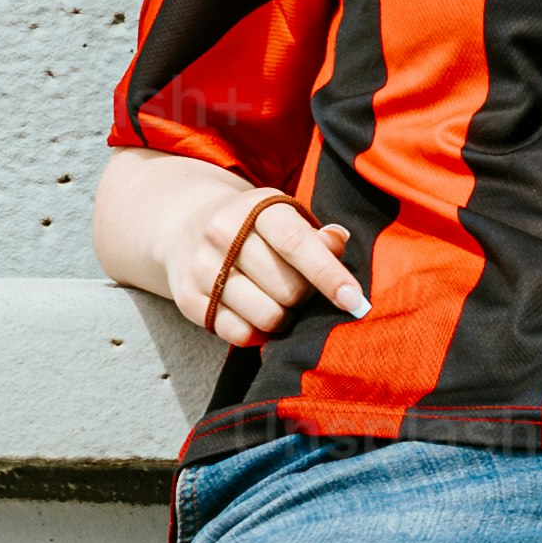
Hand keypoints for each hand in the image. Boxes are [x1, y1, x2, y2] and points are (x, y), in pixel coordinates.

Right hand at [104, 152, 366, 343]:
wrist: (188, 227)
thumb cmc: (255, 228)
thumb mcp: (286, 218)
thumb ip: (317, 235)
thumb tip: (338, 242)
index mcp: (254, 208)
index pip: (296, 243)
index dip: (329, 274)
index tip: (354, 300)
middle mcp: (222, 234)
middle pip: (287, 289)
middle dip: (306, 298)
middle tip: (302, 290)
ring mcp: (202, 268)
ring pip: (267, 317)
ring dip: (285, 319)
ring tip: (280, 303)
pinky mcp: (188, 299)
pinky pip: (239, 334)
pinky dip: (258, 333)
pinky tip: (258, 315)